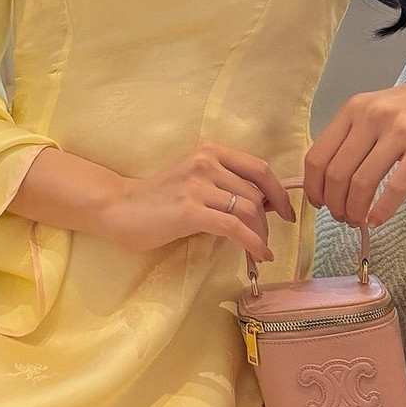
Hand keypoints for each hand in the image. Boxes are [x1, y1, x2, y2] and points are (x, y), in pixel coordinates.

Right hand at [104, 142, 296, 265]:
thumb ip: (222, 184)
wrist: (119, 208)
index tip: (287, 212)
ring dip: (261, 234)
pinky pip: (234, 228)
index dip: (278, 191)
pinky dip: (253, 243)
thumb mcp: (194, 180)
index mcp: (209, 151)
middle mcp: (206, 162)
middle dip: (268, 220)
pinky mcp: (190, 211)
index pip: (259, 168)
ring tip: (260, 250)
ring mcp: (197, 185)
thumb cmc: (156, 198)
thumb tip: (260, 205)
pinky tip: (259, 255)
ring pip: (248, 210)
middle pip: (256, 192)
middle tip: (268, 240)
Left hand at [304, 58, 405, 228]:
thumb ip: (355, 135)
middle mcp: (371, 116)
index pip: (317, 155)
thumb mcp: (378, 109)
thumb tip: (331, 177)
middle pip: (336, 173)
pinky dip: (383, 209)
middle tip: (344, 218)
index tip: (319, 204)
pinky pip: (397, 185)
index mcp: (353, 109)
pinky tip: (379, 219)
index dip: (313, 187)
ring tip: (360, 222)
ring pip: (362, 182)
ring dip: (356, 210)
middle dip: (335, 204)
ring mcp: (398, 129)